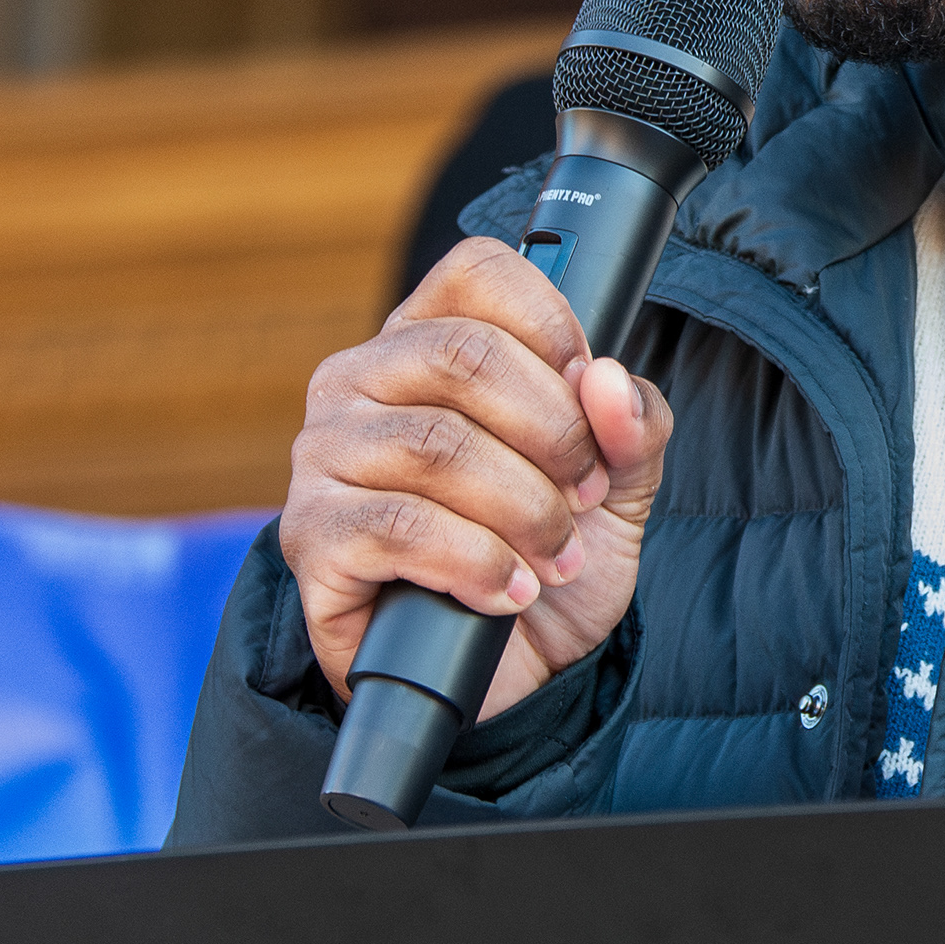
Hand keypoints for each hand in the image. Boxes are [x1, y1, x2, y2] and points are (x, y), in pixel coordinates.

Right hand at [282, 236, 671, 722]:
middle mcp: (360, 380)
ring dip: (524, 509)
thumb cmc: (546, 552)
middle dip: (554, 433)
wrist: (506, 671)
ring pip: (436, 446)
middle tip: (587, 493)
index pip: (478, 272)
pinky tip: (508, 590)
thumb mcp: (619, 484)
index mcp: (429, 339)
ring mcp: (324, 456)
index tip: (591, 391)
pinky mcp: (311, 537)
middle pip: (466, 355)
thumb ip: (633, 425)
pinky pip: (397, 527)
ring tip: (555, 555)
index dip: (553, 325)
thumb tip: (611, 383)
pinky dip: (476, 562)